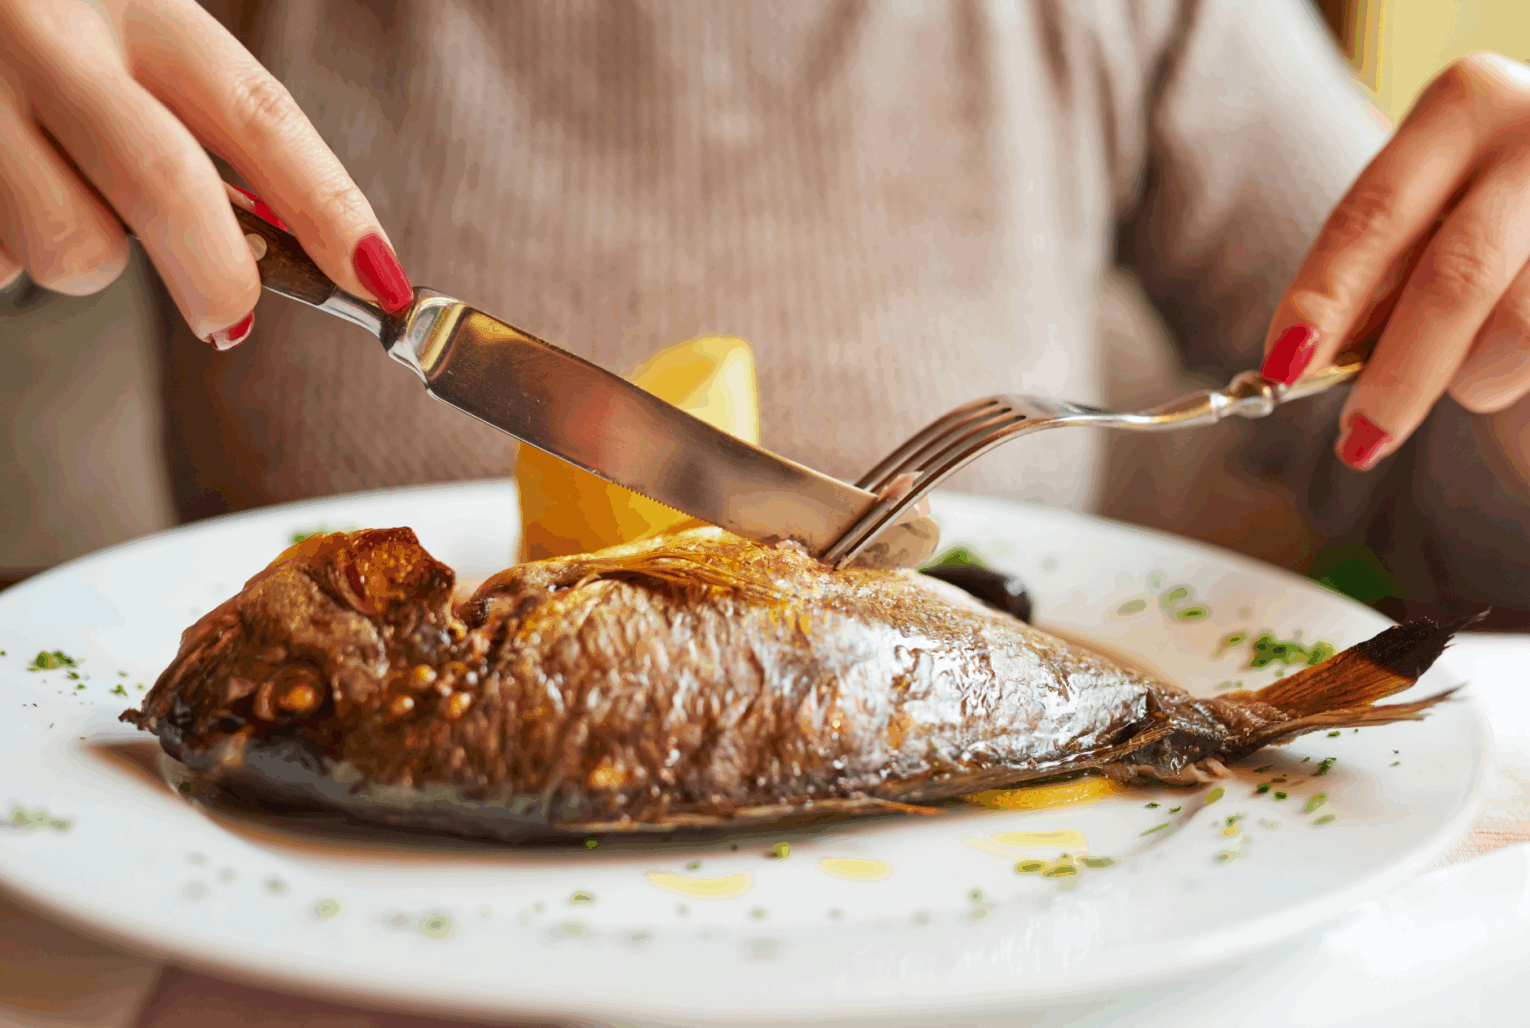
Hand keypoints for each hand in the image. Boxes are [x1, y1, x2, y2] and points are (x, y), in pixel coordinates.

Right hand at [0, 0, 411, 347]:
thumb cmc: (47, 31)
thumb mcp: (133, 44)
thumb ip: (199, 130)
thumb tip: (289, 248)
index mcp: (140, 10)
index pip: (260, 116)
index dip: (329, 206)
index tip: (377, 277)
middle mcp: (56, 38)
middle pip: (165, 184)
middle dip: (217, 275)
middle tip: (229, 317)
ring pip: (70, 245)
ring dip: (88, 260)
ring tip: (61, 201)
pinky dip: (11, 251)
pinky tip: (3, 189)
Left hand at [1260, 52, 1529, 469]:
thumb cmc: (1482, 234)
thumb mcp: (1423, 230)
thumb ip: (1374, 282)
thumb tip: (1300, 360)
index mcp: (1464, 104)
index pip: (1372, 215)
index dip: (1324, 297)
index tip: (1283, 365)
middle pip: (1455, 276)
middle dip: (1396, 371)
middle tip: (1358, 438)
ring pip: (1517, 326)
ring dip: (1473, 378)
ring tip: (1467, 379)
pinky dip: (1512, 377)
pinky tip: (1510, 367)